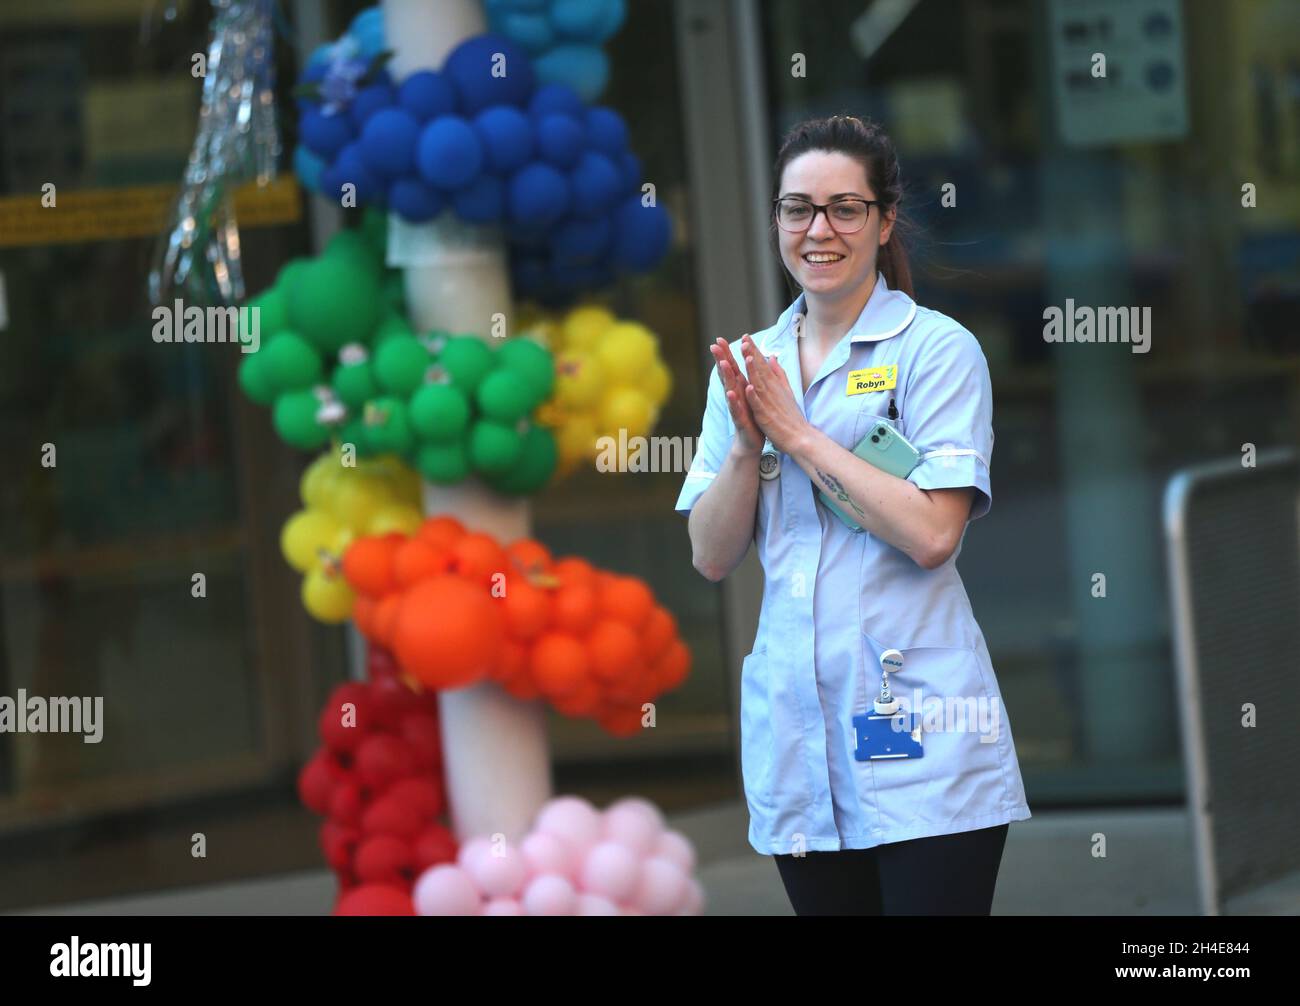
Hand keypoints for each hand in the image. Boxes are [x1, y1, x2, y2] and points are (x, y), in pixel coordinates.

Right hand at [709, 337, 763, 456]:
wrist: (751, 442)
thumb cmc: (752, 416)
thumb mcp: (752, 394)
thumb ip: (749, 378)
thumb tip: (749, 361)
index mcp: (740, 388)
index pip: (732, 368)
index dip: (726, 354)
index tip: (720, 339)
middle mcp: (735, 395)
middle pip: (727, 375)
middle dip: (721, 360)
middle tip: (714, 345)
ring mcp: (736, 407)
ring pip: (730, 389)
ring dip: (726, 376)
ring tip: (723, 364)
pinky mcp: (740, 420)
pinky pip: (736, 409)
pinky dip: (734, 401)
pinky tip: (731, 393)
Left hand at [740, 333, 809, 455]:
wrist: (799, 437)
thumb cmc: (791, 415)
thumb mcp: (785, 390)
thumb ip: (778, 373)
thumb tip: (772, 357)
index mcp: (773, 385)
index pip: (762, 364)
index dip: (754, 350)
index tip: (746, 336)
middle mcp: (771, 391)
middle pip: (760, 370)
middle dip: (752, 354)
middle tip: (744, 339)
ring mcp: (769, 402)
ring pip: (759, 383)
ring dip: (753, 370)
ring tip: (747, 357)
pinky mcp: (766, 416)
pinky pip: (759, 405)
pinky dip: (754, 396)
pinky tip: (749, 387)